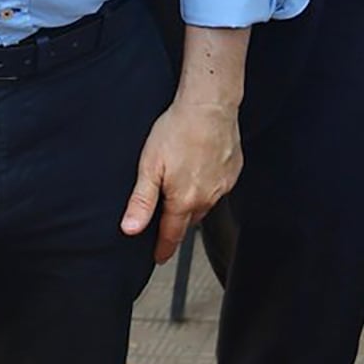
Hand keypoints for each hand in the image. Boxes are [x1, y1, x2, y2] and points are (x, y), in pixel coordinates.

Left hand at [119, 88, 242, 262]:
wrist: (209, 105)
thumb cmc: (178, 130)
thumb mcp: (149, 166)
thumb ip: (141, 201)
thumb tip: (130, 229)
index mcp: (185, 200)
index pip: (172, 235)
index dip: (163, 248)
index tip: (159, 257)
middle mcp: (208, 198)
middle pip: (190, 221)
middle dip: (177, 225)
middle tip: (165, 222)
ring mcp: (223, 185)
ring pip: (205, 204)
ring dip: (193, 203)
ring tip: (181, 191)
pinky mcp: (233, 170)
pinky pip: (218, 187)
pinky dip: (207, 185)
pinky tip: (199, 169)